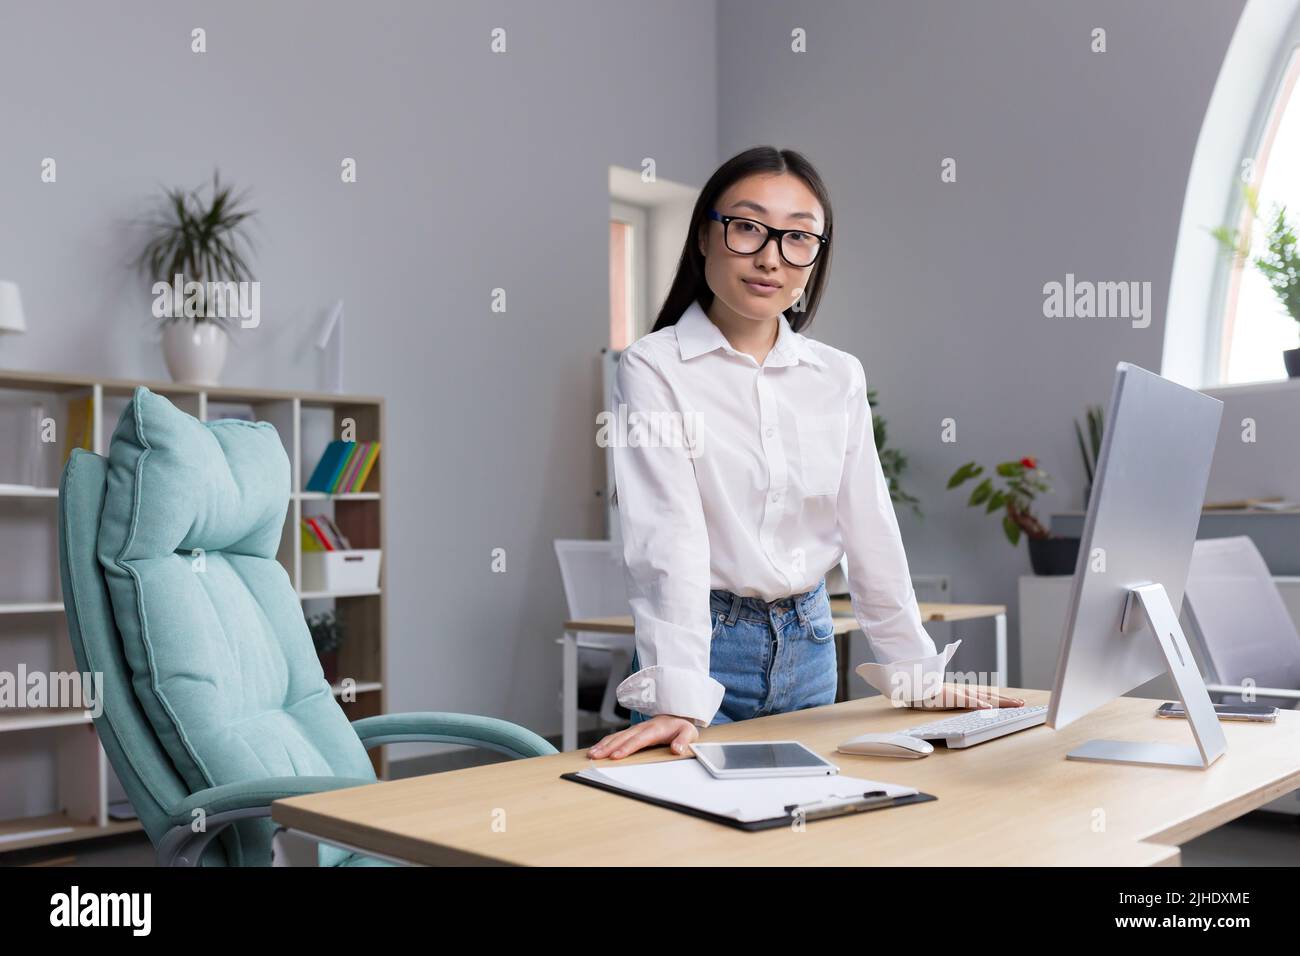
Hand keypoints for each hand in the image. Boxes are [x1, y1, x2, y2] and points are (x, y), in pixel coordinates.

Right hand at [588, 714, 699, 759]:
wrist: (677, 716)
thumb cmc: (681, 727)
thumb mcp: (688, 733)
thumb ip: (683, 741)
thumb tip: (676, 749)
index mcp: (654, 730)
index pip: (638, 740)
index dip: (626, 748)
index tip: (616, 756)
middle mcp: (642, 728)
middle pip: (622, 738)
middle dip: (607, 748)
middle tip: (595, 757)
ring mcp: (635, 730)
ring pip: (616, 737)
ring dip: (603, 745)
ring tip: (591, 755)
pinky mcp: (631, 733)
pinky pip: (616, 737)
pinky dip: (605, 743)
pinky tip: (596, 749)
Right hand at [909, 683, 1024, 708]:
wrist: (914, 687)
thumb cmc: (928, 694)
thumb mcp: (946, 699)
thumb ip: (956, 701)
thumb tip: (965, 706)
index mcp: (965, 692)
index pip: (988, 695)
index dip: (1002, 698)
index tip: (1015, 702)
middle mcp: (965, 691)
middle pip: (991, 695)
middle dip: (1007, 700)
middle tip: (1022, 704)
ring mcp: (960, 693)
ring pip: (984, 697)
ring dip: (1000, 701)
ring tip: (1014, 704)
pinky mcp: (951, 696)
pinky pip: (967, 701)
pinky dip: (978, 703)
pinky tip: (987, 707)